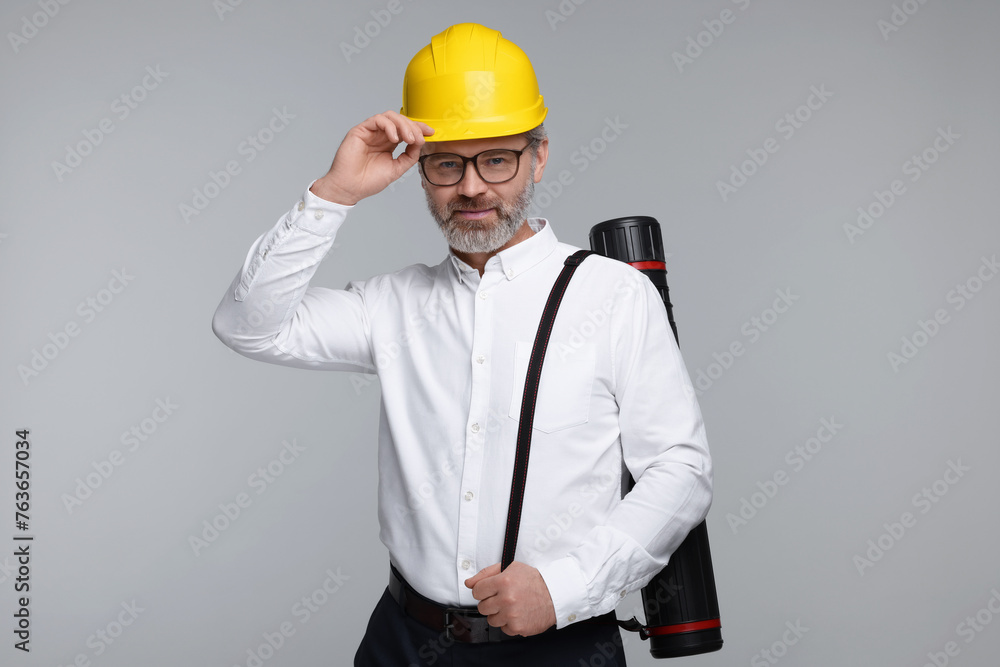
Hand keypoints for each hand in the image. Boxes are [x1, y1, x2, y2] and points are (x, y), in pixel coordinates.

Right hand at [311, 110, 434, 205]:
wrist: (350, 188)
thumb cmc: (368, 181)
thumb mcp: (397, 168)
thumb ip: (409, 156)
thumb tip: (421, 143)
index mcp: (388, 143)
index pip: (406, 130)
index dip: (419, 128)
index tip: (431, 133)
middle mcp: (380, 135)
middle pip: (400, 121)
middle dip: (413, 127)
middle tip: (419, 139)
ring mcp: (370, 132)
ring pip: (390, 116)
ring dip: (403, 125)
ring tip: (409, 139)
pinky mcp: (360, 131)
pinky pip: (377, 120)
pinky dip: (389, 126)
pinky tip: (394, 138)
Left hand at [464, 561, 556, 636]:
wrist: (555, 595)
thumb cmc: (533, 580)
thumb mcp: (510, 567)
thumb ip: (486, 573)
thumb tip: (469, 583)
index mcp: (503, 581)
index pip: (477, 591)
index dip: (483, 590)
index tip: (491, 590)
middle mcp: (506, 599)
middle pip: (482, 607)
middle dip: (490, 603)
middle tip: (503, 598)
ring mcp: (512, 615)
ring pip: (491, 620)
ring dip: (499, 614)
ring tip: (512, 606)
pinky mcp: (517, 627)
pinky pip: (503, 629)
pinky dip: (509, 623)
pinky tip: (518, 614)